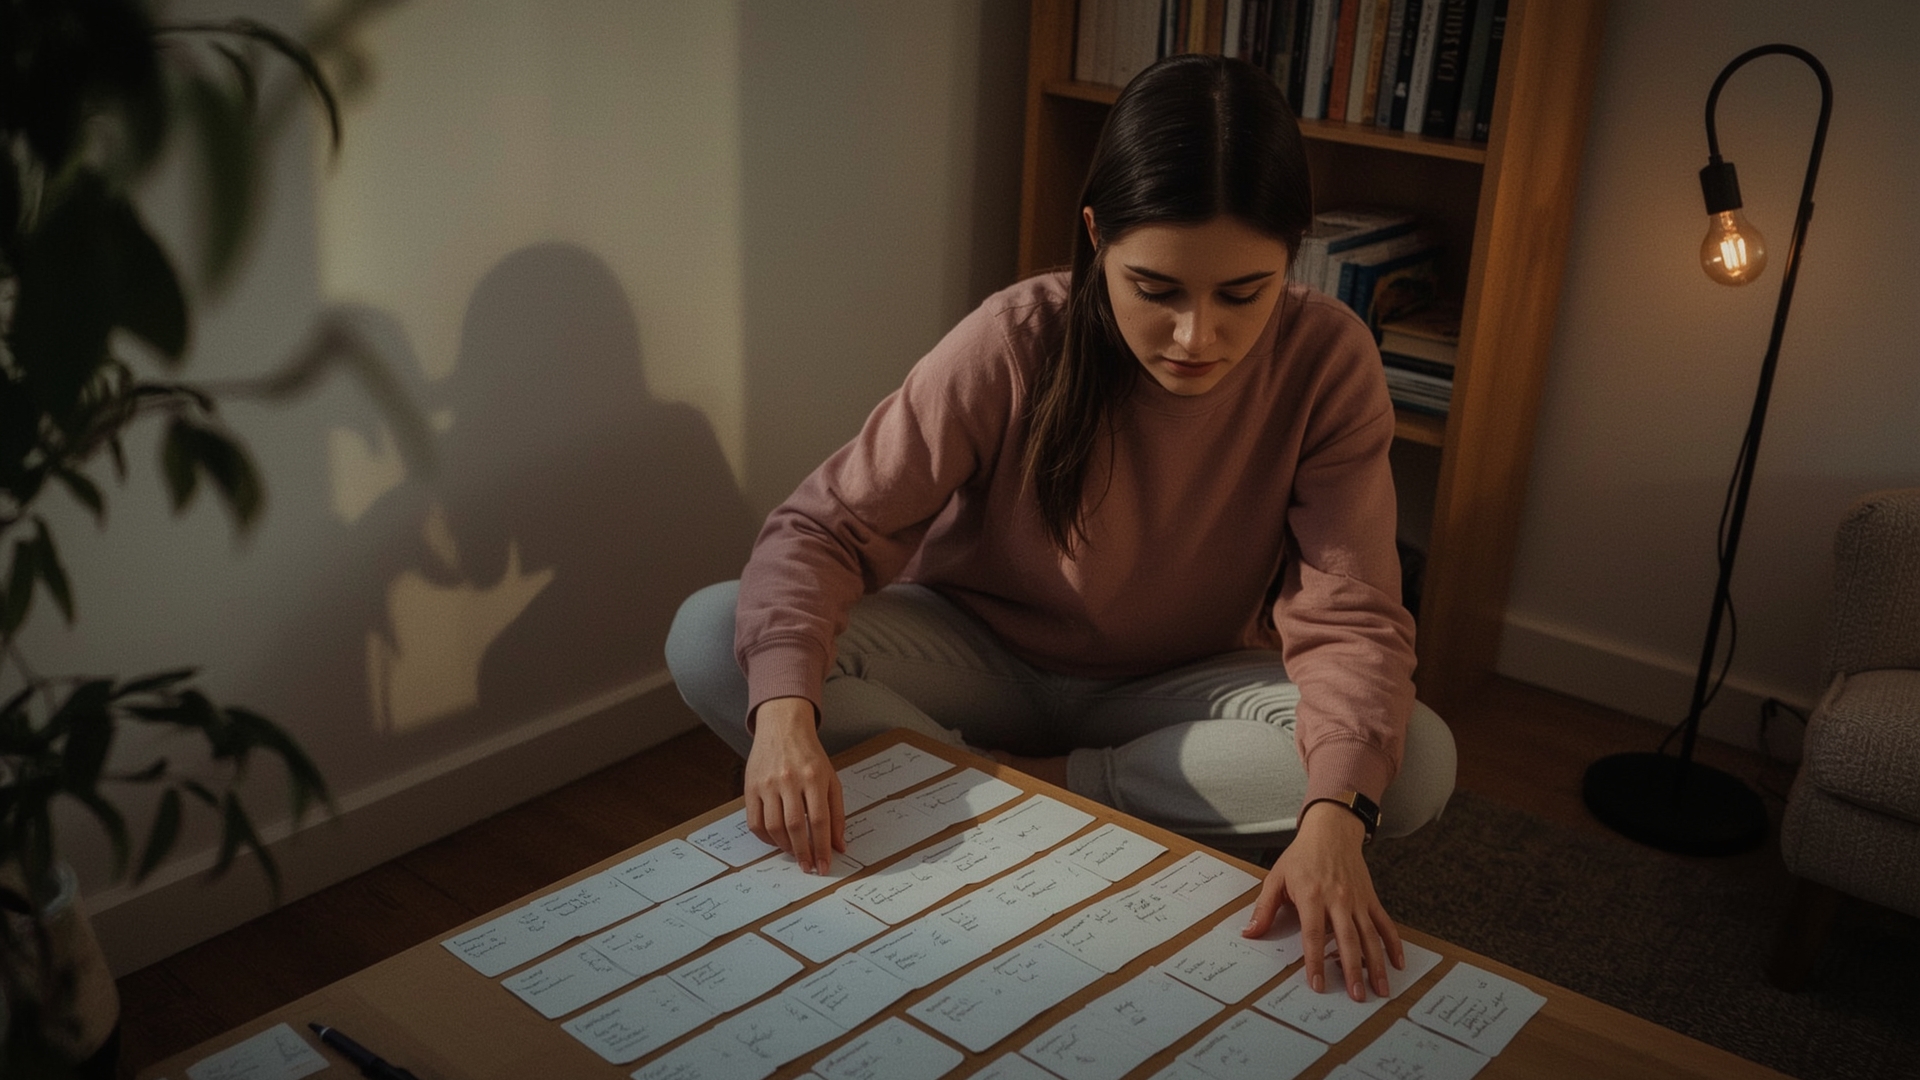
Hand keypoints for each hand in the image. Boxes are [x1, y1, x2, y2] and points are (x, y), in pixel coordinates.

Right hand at [743, 697, 844, 873]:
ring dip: (785, 847)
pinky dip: (765, 837)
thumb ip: (837, 813)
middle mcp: (789, 780)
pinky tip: (776, 840)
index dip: (822, 847)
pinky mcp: (750, 787)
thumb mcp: (831, 779)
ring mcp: (767, 783)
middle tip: (808, 867)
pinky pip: (755, 821)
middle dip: (803, 853)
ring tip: (794, 852)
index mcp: (813, 777)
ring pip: (773, 827)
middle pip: (795, 827)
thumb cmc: (810, 756)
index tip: (824, 866)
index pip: (819, 820)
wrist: (782, 727)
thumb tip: (839, 846)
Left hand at [1244, 800, 1403, 1001]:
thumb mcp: (1276, 877)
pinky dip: (1393, 944)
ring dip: (1376, 965)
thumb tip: (1250, 932)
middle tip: (1356, 996)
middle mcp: (1338, 900)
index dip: (1315, 961)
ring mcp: (1358, 900)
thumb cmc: (1301, 856)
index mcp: (1312, 897)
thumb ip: (1264, 908)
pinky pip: (1385, 924)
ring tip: (1380, 989)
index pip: (1314, 935)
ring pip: (1370, 937)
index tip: (1317, 984)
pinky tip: (1398, 963)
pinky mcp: (1371, 898)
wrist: (1331, 831)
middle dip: (1352, 971)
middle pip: (1348, 941)